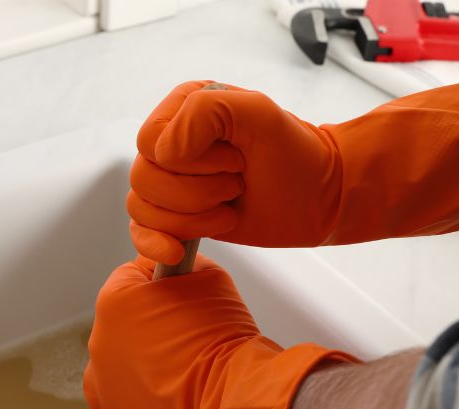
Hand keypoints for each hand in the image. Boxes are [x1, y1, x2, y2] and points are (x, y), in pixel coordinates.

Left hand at [83, 254, 353, 408]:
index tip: (182, 298)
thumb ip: (179, 264)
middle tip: (185, 334)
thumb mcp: (207, 276)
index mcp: (115, 298)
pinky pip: (113, 388)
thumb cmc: (222, 335)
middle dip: (149, 322)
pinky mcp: (109, 405)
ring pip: (118, 353)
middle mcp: (99, 335)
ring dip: (140, 355)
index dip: (160, 284)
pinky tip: (158, 387)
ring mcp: (100, 374)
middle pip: (124, 318)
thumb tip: (171, 264)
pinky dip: (131, 386)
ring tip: (178, 365)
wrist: (229, 394)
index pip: (131, 277)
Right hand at [128, 81, 341, 263]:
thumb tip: (164, 153)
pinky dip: (154, 244)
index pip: (150, 140)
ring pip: (142, 207)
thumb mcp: (258, 112)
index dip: (190, 161)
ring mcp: (171, 182)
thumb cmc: (295, 153)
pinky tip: (177, 249)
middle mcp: (172, 143)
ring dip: (191, 218)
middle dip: (194, 192)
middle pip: (143, 177)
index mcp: (184, 108)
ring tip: (229, 208)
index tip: (235, 161)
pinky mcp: (176, 216)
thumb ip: (207, 111)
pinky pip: (140, 231)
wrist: (318, 197)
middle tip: (236, 185)